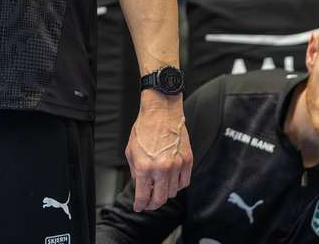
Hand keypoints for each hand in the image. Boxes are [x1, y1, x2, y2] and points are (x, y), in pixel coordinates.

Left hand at [125, 92, 192, 211]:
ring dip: (165, 193)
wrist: (161, 112)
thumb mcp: (131, 151)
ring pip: (173, 192)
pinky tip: (171, 180)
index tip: (139, 207)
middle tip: (149, 203)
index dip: (140, 205)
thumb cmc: (144, 128)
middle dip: (153, 204)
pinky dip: (178, 185)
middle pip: (160, 199)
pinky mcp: (187, 160)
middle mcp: (162, 169)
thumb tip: (140, 186)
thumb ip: (135, 172)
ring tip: (159, 187)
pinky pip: (184, 182)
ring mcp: (177, 165)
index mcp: (144, 167)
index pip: (143, 196)